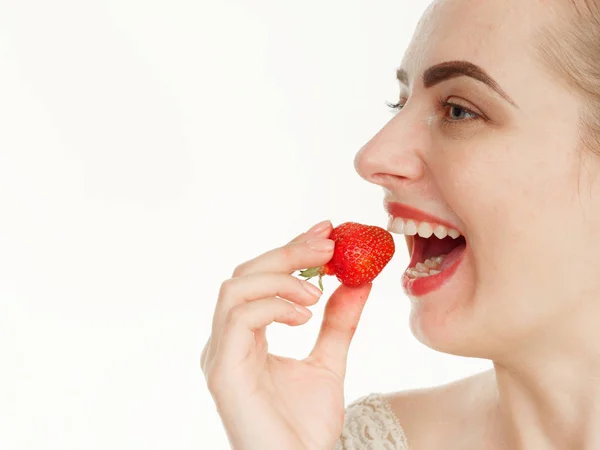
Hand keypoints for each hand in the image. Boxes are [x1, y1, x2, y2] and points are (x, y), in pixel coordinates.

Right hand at [201, 220, 371, 449]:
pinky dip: (274, 306)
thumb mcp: (329, 361)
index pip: (260, 278)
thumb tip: (357, 281)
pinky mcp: (223, 370)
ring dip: (280, 277)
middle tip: (328, 244)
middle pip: (245, 274)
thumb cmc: (307, 426)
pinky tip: (305, 316)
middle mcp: (227, 340)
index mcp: (245, 336)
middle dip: (288, 253)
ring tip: (316, 290)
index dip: (290, 249)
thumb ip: (337, 322)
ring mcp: (220, 354)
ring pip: (235, 288)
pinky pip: (239, 318)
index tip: (326, 232)